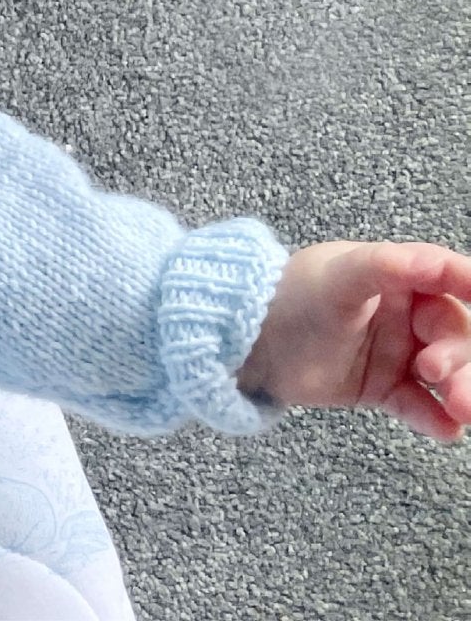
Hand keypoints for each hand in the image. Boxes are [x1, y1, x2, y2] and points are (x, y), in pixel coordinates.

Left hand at [236, 240, 470, 439]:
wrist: (244, 343)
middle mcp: (406, 315)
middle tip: (440, 374)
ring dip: (461, 390)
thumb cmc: (289, 297)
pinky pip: (418, 405)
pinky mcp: (382, 388)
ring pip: (447, 374)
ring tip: (459, 409)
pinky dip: (434, 418)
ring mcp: (397, 353)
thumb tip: (442, 262)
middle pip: (456, 334)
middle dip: (462, 357)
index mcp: (398, 277)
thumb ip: (388, 266)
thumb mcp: (337, 276)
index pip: (449, 281)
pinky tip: (444, 430)